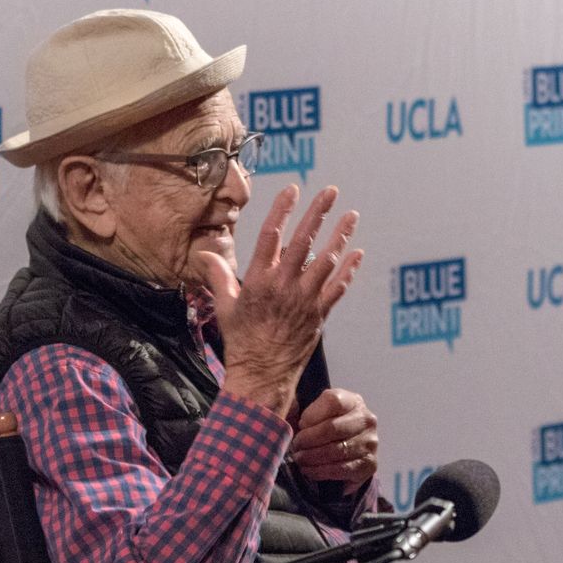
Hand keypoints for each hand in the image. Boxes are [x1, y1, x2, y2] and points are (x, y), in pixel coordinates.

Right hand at [196, 185, 363, 413]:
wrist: (261, 374)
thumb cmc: (240, 341)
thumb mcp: (224, 306)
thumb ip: (219, 276)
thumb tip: (205, 253)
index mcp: (258, 280)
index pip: (271, 235)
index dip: (283, 210)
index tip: (292, 189)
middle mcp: (283, 286)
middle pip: (303, 241)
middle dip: (318, 213)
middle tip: (330, 191)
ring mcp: (304, 300)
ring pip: (326, 261)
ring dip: (340, 236)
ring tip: (351, 215)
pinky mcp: (319, 315)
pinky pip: (338, 288)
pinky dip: (349, 270)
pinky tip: (358, 252)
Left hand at [289, 389, 378, 492]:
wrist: (350, 451)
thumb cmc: (326, 428)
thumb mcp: (317, 412)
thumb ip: (302, 409)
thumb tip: (291, 415)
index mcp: (352, 401)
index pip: (333, 402)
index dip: (312, 414)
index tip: (300, 424)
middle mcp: (366, 419)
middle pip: (333, 428)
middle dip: (308, 439)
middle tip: (295, 446)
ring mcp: (370, 442)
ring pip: (336, 451)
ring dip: (312, 457)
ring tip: (299, 459)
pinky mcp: (369, 464)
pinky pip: (341, 469)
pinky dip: (320, 471)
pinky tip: (309, 470)